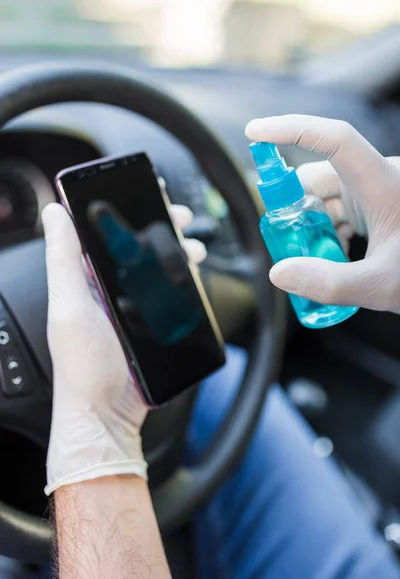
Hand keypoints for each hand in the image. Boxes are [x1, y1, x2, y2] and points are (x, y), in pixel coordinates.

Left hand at [43, 202, 204, 494]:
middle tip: (179, 218)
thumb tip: (52, 212)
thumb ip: (63, 259)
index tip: (146, 195)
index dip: (126, 210)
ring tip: (193, 248)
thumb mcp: (68, 307)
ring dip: (178, 252)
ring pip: (158, 268)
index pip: (105, 234)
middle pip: (138, 248)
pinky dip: (184, 280)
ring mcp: (133, 307)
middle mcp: (109, 289)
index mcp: (86, 280)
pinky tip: (194, 275)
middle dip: (162, 228)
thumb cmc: (83, 365)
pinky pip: (171, 294)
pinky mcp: (152, 324)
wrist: (107, 414)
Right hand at [245, 115, 399, 312]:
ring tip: (311, 260)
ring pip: (325, 198)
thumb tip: (279, 273)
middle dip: (293, 206)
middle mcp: (376, 180)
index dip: (292, 129)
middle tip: (282, 240)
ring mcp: (375, 194)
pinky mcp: (375, 208)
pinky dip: (326, 232)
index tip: (256, 132)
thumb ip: (328, 283)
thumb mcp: (379, 285)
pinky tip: (332, 259)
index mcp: (382, 182)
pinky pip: (338, 211)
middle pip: (319, 177)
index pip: (334, 139)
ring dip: (310, 225)